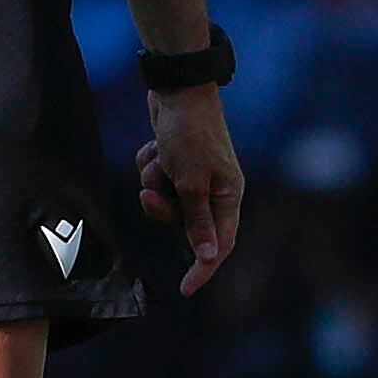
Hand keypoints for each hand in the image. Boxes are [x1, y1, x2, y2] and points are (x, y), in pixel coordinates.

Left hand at [135, 80, 242, 293]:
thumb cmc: (190, 133)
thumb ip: (197, 220)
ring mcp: (193, 174)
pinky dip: (150, 163)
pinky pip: (155, 178)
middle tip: (151, 192)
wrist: (177, 88)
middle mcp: (214, 188)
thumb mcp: (191, 181)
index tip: (185, 290)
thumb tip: (208, 256)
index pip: (219, 244)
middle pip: (183, 222)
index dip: (204, 269)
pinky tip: (155, 144)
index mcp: (228, 195)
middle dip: (162, 208)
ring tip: (159, 156)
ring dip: (154, 180)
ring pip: (164, 198)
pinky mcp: (175, 161)